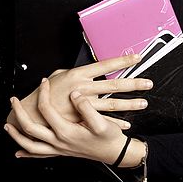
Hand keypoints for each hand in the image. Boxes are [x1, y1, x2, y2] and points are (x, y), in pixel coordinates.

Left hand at [4, 78, 146, 165]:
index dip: (43, 93)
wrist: (115, 153)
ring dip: (17, 136)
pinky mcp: (61, 152)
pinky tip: (19, 152)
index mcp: (66, 131)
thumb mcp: (102, 122)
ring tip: (8, 127)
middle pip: (30, 128)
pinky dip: (27, 152)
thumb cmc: (109, 137)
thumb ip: (87, 107)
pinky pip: (39, 154)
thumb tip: (74, 95)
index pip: (46, 109)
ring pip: (30, 145)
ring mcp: (58, 149)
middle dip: (19, 113)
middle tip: (13, 100)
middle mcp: (59, 141)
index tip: (44, 81)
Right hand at [6, 54, 151, 128]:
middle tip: (148, 83)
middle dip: (133, 83)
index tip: (137, 58)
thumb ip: (76, 72)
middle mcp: (83, 89)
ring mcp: (84, 105)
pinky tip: (127, 123)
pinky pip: (103, 121)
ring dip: (130, 104)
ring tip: (144, 102)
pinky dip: (116, 122)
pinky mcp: (83, 119)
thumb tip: (90, 69)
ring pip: (112, 104)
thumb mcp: (59, 75)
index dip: (122, 61)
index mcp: (78, 75)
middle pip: (114, 85)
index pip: (105, 65)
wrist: (34, 113)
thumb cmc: (47, 93)